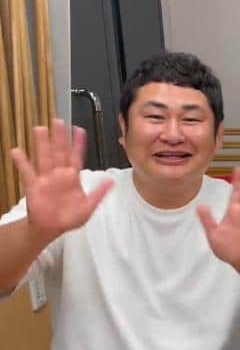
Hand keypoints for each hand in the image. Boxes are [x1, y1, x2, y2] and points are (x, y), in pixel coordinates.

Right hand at [10, 118, 112, 239]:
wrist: (51, 229)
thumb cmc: (70, 218)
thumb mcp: (88, 207)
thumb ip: (99, 194)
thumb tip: (112, 182)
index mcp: (73, 177)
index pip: (76, 156)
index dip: (78, 143)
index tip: (79, 129)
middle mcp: (59, 174)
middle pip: (59, 152)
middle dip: (59, 137)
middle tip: (58, 121)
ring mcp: (45, 179)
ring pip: (44, 157)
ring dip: (42, 144)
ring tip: (40, 129)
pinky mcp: (33, 186)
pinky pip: (27, 173)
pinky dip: (22, 162)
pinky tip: (17, 151)